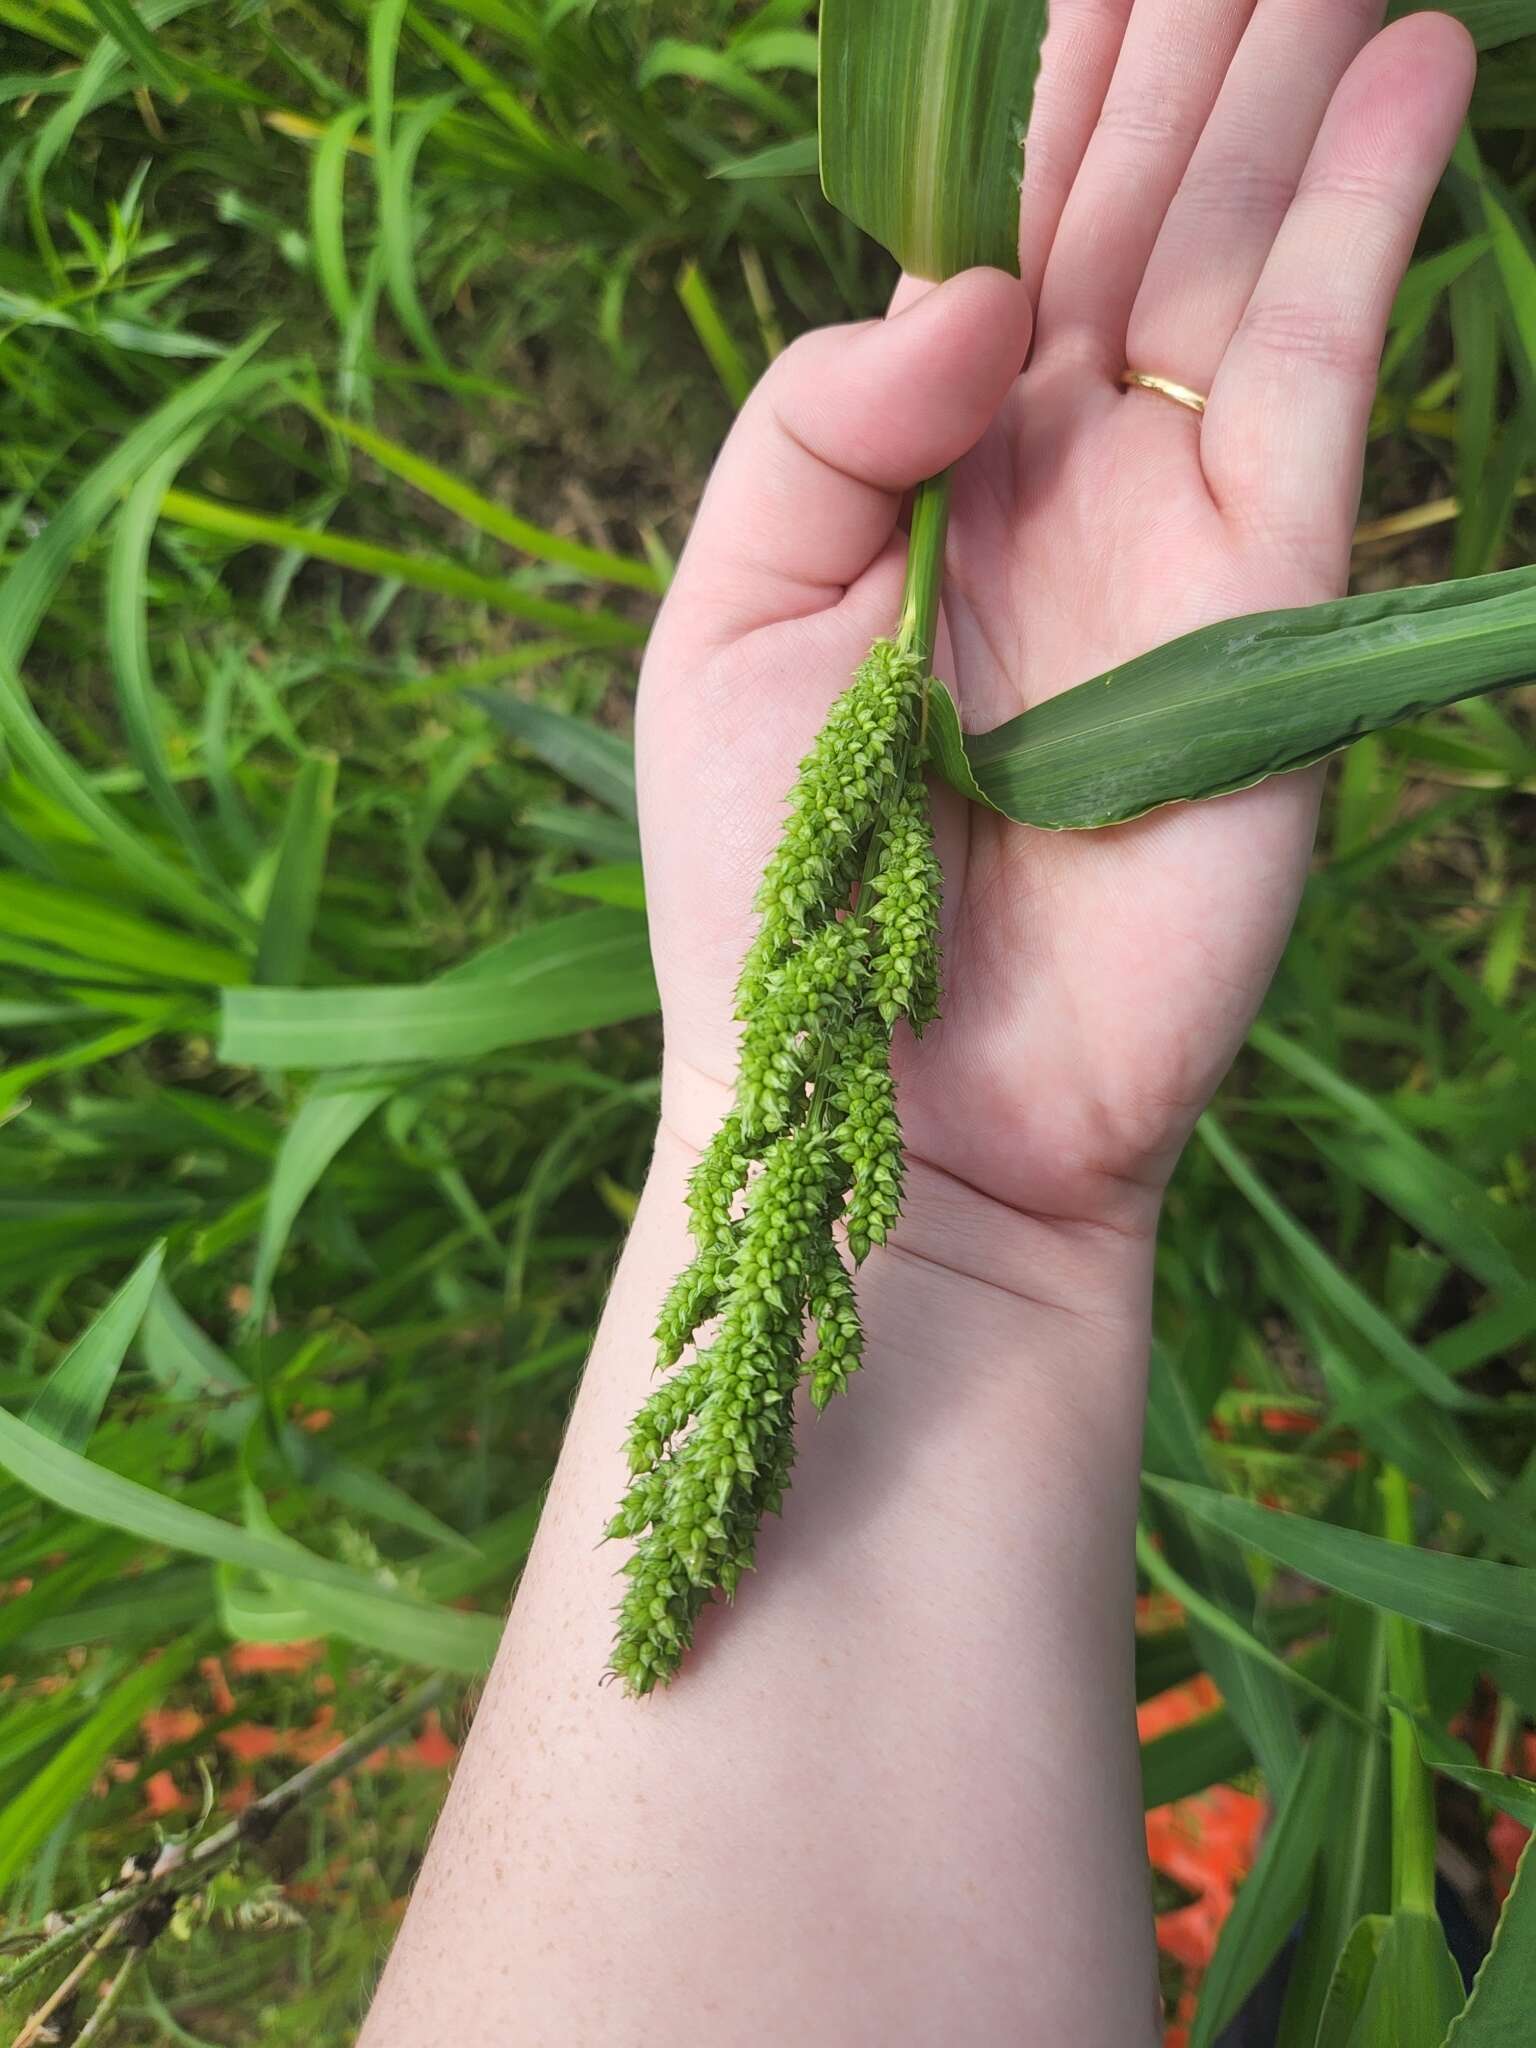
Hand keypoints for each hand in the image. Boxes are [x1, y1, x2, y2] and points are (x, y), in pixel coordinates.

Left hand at [639, 3, 1472, 1252]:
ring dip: (1287, 72)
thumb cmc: (777, 891)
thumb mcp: (726, 629)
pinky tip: (1416, 64)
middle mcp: (1054, 466)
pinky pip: (1329, 364)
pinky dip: (1372, 213)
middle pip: (1127, 196)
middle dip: (1181, 29)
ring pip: (1239, 242)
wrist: (906, 1097)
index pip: (986, 217)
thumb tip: (965, 282)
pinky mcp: (1274, 594)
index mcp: (914, 462)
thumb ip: (810, 425)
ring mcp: (1175, 522)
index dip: (1034, 65)